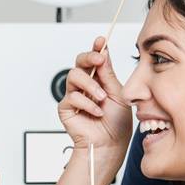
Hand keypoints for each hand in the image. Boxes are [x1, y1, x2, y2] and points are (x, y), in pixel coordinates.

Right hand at [59, 37, 132, 157]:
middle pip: (79, 61)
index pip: (94, 59)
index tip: (101, 41)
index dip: (96, 48)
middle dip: (89, 57)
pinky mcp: (66, 108)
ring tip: (102, 97)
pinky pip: (72, 97)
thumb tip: (103, 52)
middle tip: (99, 60)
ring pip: (74, 76)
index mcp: (99, 79)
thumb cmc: (117, 122)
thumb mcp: (118, 94)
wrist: (111, 144)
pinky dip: (86, 103)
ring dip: (90, 85)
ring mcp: (74, 95)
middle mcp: (85, 85)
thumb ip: (108, 74)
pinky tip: (97, 112)